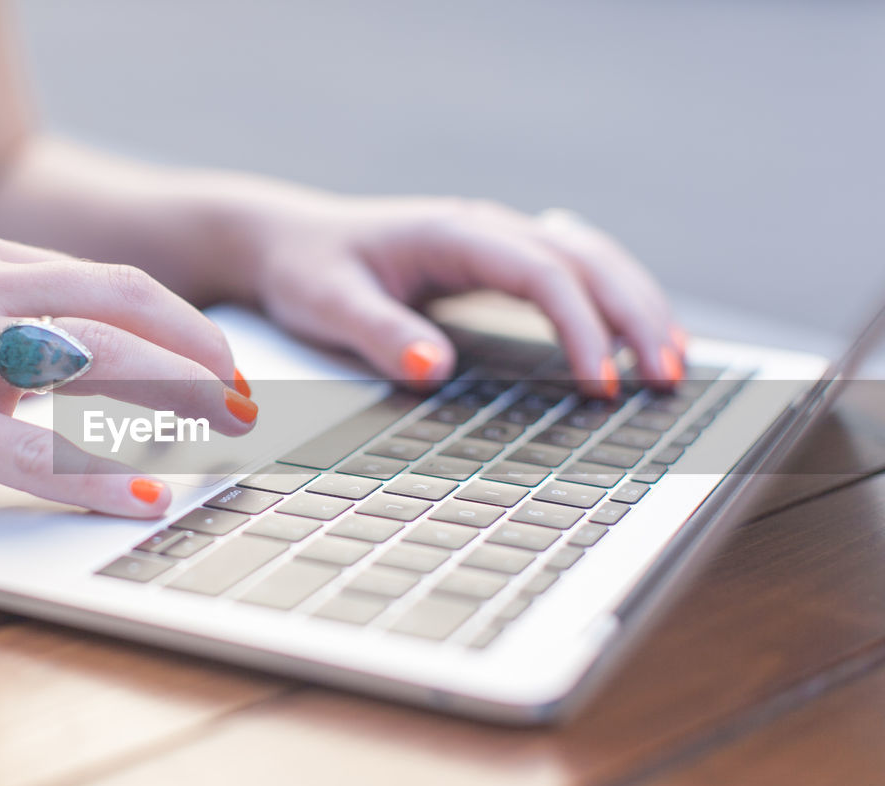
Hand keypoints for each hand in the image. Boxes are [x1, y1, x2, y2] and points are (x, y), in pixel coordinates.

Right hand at [0, 230, 254, 517]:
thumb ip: (19, 320)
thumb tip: (123, 363)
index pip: (116, 283)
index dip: (187, 328)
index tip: (229, 369)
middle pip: (122, 312)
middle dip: (201, 361)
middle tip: (246, 408)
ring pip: (92, 366)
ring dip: (173, 404)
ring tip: (220, 440)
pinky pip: (33, 453)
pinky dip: (100, 478)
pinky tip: (145, 497)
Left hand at [229, 192, 683, 396]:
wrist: (288, 241)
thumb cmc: (308, 269)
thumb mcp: (328, 303)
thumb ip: (379, 334)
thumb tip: (435, 370)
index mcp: (453, 231)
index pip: (542, 272)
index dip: (580, 326)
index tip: (600, 383)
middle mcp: (486, 228)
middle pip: (587, 260)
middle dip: (635, 316)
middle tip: (668, 378)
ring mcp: (497, 240)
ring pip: (593, 260)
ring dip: (637, 306)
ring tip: (672, 365)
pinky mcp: (497, 262)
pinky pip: (574, 272)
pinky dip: (613, 301)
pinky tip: (636, 336)